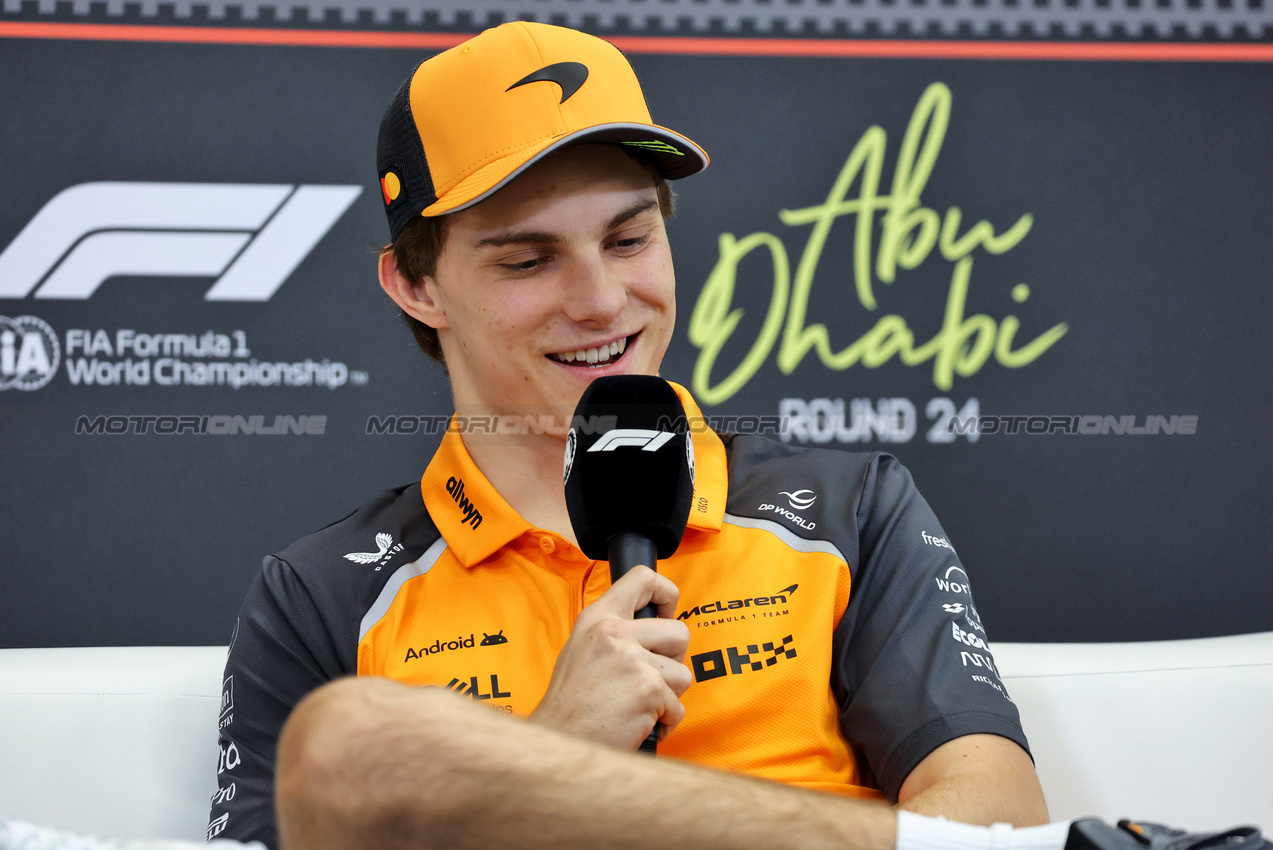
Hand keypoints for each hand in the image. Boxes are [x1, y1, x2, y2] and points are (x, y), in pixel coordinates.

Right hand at [530, 565, 691, 749]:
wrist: (560, 742)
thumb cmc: (570, 704)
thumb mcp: (581, 649)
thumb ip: (613, 633)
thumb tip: (651, 626)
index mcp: (598, 618)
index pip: (642, 578)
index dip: (665, 593)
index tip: (666, 613)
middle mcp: (616, 633)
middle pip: (679, 632)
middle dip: (673, 661)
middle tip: (649, 680)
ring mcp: (634, 660)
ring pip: (683, 674)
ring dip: (668, 696)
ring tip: (637, 706)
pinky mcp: (649, 689)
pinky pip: (677, 707)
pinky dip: (664, 722)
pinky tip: (637, 724)